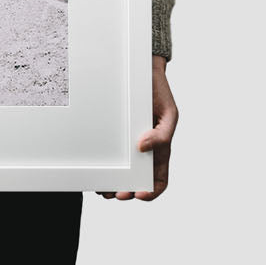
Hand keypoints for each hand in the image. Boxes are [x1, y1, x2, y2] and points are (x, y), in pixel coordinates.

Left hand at [99, 55, 176, 201]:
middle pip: (135, 180)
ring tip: (101, 187)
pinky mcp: (115, 134)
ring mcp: (128, 142)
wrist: (143, 70)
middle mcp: (143, 150)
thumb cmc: (159, 92)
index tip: (139, 194)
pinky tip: (96, 168)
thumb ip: (161, 135)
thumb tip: (143, 148)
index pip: (158, 179)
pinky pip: (109, 153)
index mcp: (160, 149)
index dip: (151, 191)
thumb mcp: (169, 113)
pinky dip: (104, 165)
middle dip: (125, 191)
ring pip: (120, 171)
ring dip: (112, 183)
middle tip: (113, 193)